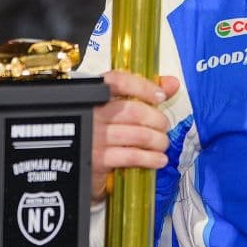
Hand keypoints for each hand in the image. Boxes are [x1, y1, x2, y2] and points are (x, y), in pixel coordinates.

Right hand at [91, 71, 179, 199]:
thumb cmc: (98, 135)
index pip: (118, 82)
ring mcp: (94, 137)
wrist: (76, 164)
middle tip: (164, 126)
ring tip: (162, 144)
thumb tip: (171, 83)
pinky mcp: (98, 160)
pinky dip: (151, 158)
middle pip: (134, 111)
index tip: (160, 96)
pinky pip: (132, 156)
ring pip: (138, 134)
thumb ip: (143, 94)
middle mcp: (92, 114)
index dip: (143, 87)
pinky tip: (158, 159)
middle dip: (158, 120)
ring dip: (158, 141)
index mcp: (94, 97)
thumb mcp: (114, 111)